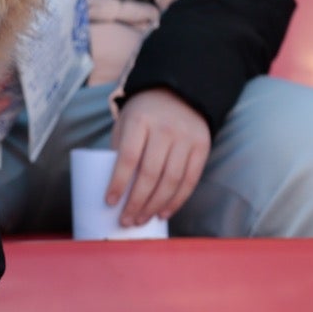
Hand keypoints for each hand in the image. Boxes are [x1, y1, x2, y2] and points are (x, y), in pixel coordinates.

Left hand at [107, 88, 210, 225]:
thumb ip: (120, 148)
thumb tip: (113, 186)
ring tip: (141, 220)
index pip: (128, 157)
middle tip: (126, 220)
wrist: (179, 91)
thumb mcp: (126, 122)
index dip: (119, 182)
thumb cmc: (143, 113)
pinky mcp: (202, 147)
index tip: (110, 202)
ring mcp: (186, 138)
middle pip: (150, 174)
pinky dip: (177, 200)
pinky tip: (163, 212)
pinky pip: (190, 180)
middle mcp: (165, 129)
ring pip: (171, 181)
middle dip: (137, 202)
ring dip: (155, 206)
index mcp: (139, 120)